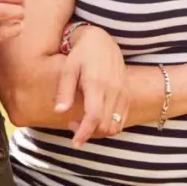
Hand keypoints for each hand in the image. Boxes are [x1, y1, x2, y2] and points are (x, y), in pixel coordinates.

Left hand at [60, 26, 129, 147]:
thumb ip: (65, 91)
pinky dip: (110, 126)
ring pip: (115, 125)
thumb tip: (59, 111)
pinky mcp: (127, 94)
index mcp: (97, 84)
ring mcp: (122, 93)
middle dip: (89, 133)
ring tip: (84, 122)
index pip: (94, 116)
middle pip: (105, 125)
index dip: (85, 133)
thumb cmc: (82, 54)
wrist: (103, 41)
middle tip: (72, 125)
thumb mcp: (68, 69)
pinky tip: (97, 119)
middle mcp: (113, 90)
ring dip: (100, 131)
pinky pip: (122, 119)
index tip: (75, 143)